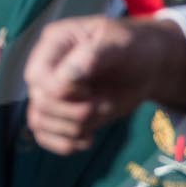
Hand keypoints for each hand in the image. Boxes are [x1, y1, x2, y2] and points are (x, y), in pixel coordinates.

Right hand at [25, 15, 185, 153]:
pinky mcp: (60, 111)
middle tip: (99, 106)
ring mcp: (52, 90)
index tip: (90, 90)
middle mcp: (47, 66)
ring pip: (39, 121)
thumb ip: (94, 55)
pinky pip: (44, 135)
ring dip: (70, 130)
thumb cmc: (134, 47)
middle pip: (39, 102)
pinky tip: (88, 140)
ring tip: (95, 123)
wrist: (147, 66)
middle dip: (71, 113)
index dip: (63, 92)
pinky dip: (64, 144)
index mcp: (55, 42)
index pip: (38, 76)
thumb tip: (67, 76)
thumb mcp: (120, 44)